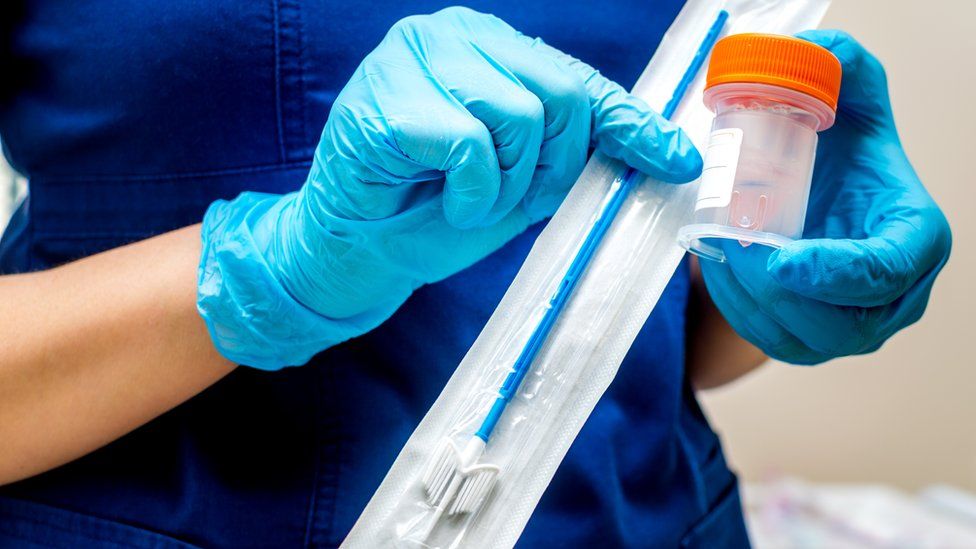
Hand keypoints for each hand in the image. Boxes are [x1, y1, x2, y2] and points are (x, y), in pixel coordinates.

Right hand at [197, 7, 700, 368]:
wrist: (358, 250)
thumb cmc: (434, 211)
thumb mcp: (523, 181)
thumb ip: (576, 154)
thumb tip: (667, 153)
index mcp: (489, 47)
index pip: (578, 81)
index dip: (630, 125)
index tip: (676, 160)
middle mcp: (454, 35)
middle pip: (560, 97)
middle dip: (548, 167)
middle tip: (505, 198)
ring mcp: (415, 57)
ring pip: (521, 118)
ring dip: (504, 185)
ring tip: (465, 199)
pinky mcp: (389, 98)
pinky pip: (472, 147)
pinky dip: (470, 193)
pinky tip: (440, 200)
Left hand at [700, 30, 950, 364]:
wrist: (818, 184)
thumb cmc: (840, 146)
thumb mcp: (848, 94)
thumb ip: (841, 64)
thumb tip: (811, 51)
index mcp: (915, 237)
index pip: (887, 271)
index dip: (834, 273)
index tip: (778, 259)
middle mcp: (895, 295)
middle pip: (843, 322)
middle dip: (779, 291)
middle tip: (732, 246)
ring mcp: (857, 326)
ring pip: (805, 340)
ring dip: (751, 302)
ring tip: (719, 252)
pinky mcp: (816, 340)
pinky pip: (776, 341)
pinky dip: (739, 311)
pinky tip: (718, 268)